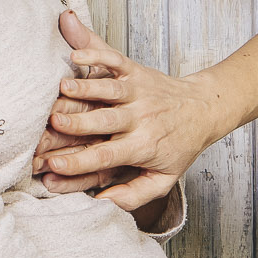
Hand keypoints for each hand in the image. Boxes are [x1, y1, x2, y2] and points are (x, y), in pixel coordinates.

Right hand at [34, 10, 221, 209]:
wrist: (205, 109)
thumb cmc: (180, 146)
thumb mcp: (165, 178)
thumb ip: (134, 194)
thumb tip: (102, 203)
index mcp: (143, 146)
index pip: (107, 156)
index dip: (80, 162)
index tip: (53, 165)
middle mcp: (140, 118)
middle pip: (105, 121)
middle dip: (78, 122)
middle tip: (52, 122)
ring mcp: (138, 92)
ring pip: (109, 90)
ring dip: (85, 88)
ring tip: (61, 87)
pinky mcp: (137, 72)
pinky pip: (116, 61)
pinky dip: (97, 55)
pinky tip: (77, 54)